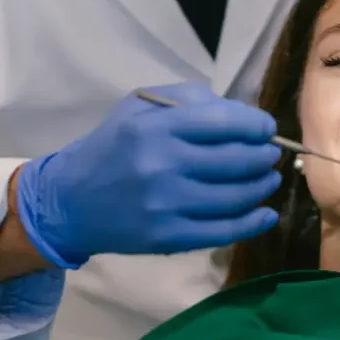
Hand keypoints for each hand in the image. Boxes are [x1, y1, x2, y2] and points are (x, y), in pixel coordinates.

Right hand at [15, 83, 282, 267]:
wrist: (70, 202)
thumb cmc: (111, 148)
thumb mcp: (138, 108)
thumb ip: (189, 101)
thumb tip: (242, 115)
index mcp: (156, 127)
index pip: (225, 123)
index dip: (256, 126)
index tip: (266, 129)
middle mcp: (163, 165)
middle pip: (238, 160)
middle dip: (264, 156)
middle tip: (270, 155)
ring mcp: (167, 205)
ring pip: (237, 197)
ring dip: (262, 187)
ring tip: (267, 180)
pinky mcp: (168, 238)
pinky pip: (224, 231)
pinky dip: (253, 223)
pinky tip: (265, 214)